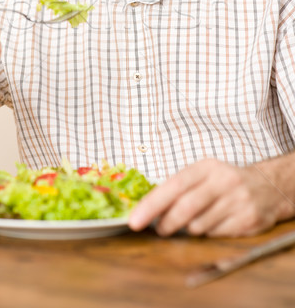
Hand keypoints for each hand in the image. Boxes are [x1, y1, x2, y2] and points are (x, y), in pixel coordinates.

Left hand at [129, 158, 294, 236]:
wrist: (267, 186)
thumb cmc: (223, 181)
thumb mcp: (202, 174)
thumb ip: (177, 187)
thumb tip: (146, 207)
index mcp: (205, 167)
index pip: (173, 186)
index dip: (151, 204)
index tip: (135, 220)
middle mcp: (222, 182)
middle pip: (186, 208)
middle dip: (167, 223)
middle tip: (159, 229)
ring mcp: (237, 201)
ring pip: (199, 226)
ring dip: (189, 229)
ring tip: (195, 221)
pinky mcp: (248, 220)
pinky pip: (216, 235)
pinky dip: (208, 233)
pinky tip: (214, 223)